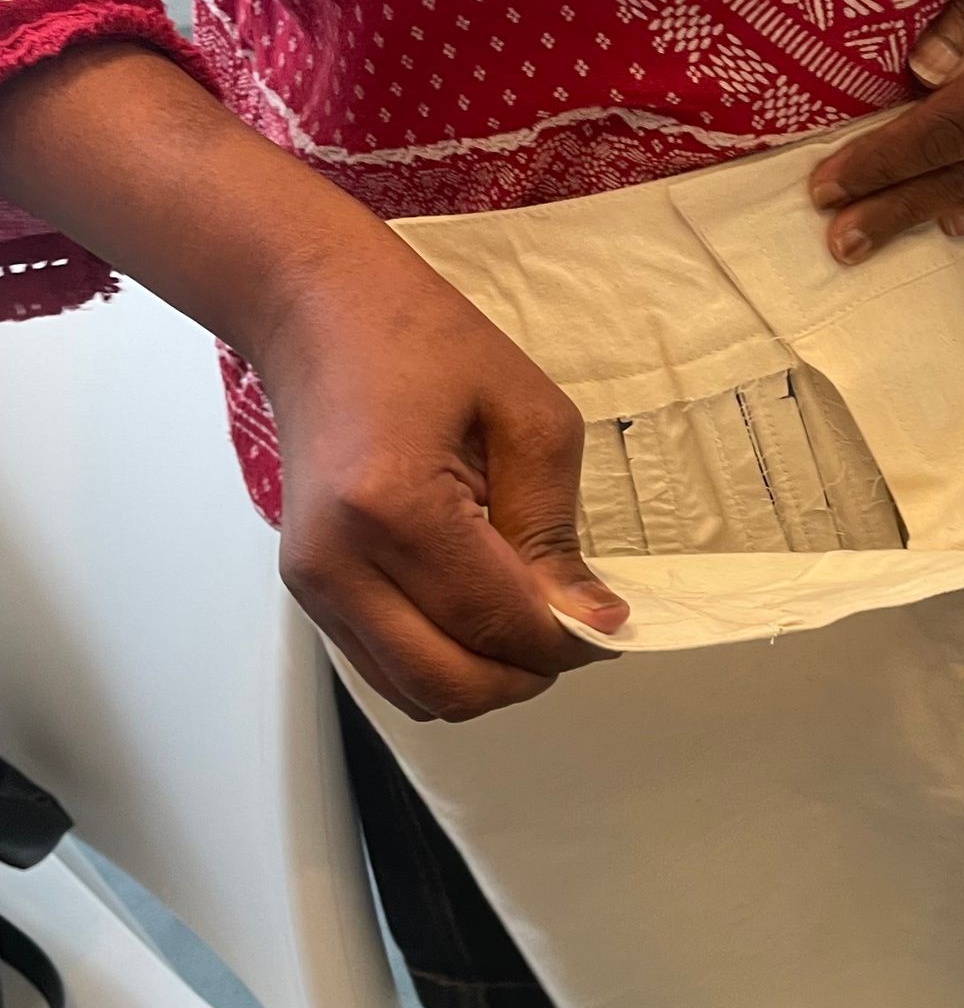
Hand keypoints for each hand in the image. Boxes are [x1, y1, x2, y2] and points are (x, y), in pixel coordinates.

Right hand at [261, 253, 629, 721]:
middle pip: (452, 685)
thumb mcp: (528, 417)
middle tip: (571, 628)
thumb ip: (556, 528)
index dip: (567, 641)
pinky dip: (444, 664)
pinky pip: (388, 670)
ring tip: (524, 618)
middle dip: (527, 673)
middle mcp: (338, 562)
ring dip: (485, 678)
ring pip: (418, 695)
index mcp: (394, 507)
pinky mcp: (308, 593)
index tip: (610, 623)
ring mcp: (312, 585)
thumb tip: (589, 618)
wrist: (315, 312)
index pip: (498, 624)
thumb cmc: (422, 342)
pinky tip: (477, 612)